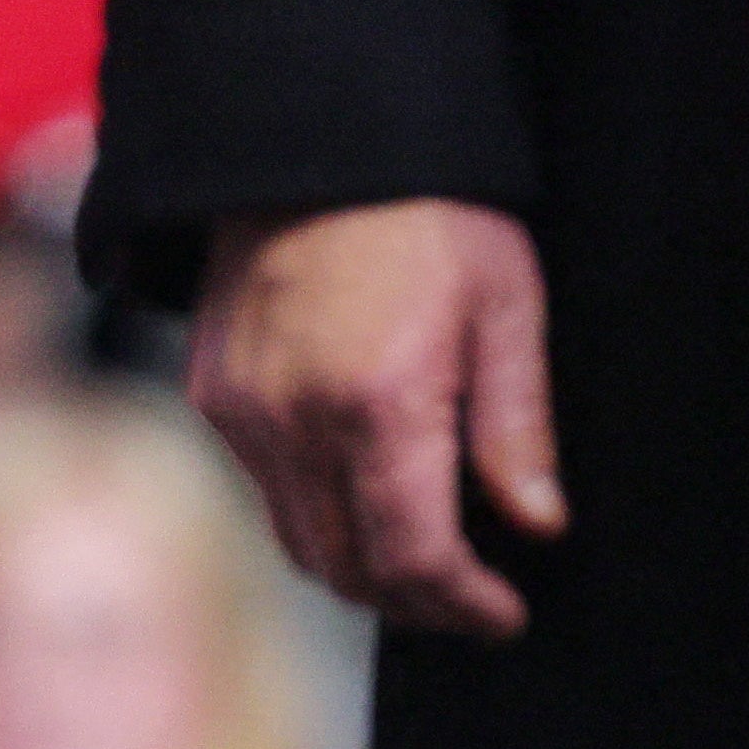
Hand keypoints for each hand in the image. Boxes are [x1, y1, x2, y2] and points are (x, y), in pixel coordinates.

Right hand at [188, 196, 565, 638]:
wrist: (316, 133)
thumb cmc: (428, 207)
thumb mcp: (504, 304)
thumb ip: (516, 425)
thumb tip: (539, 524)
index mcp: (378, 401)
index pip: (413, 559)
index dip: (464, 607)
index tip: (504, 615)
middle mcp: (294, 418)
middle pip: (347, 570)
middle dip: (416, 603)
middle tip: (471, 598)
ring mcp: (240, 409)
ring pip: (298, 541)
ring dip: (361, 566)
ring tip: (423, 553)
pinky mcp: (210, 391)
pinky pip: (264, 487)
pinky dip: (315, 511)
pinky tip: (363, 485)